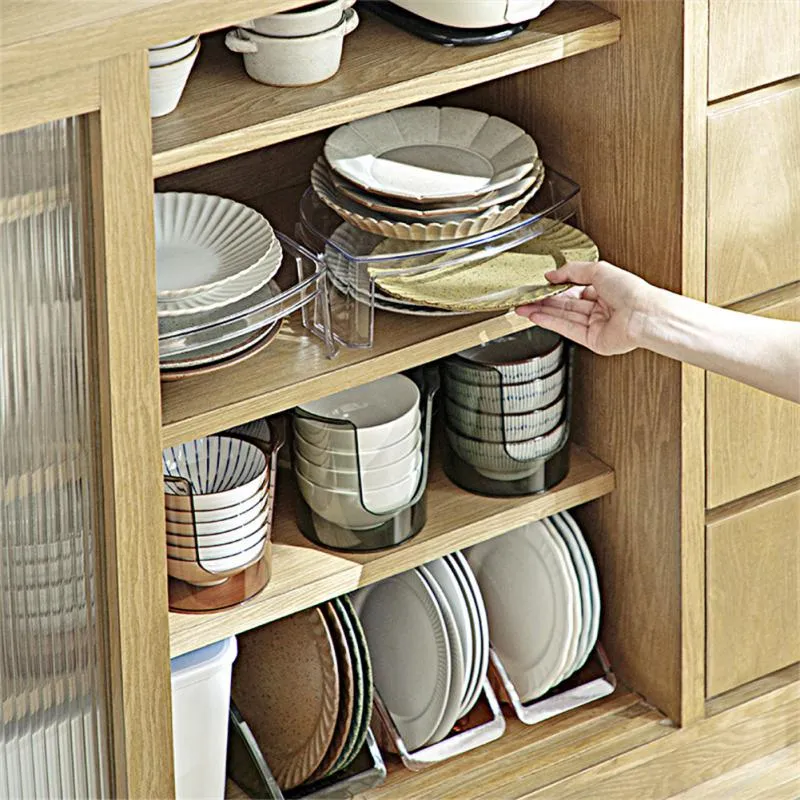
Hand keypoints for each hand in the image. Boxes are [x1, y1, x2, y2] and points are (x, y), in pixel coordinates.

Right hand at [516, 260, 655, 355]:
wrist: (643, 315)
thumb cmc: (632, 291)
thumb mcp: (598, 270)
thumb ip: (572, 271)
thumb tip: (552, 274)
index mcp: (605, 291)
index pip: (574, 289)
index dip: (556, 287)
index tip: (539, 285)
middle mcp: (600, 309)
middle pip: (565, 305)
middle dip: (543, 301)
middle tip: (525, 298)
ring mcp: (595, 325)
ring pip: (563, 317)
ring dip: (542, 312)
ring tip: (523, 308)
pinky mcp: (591, 340)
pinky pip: (567, 329)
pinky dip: (550, 322)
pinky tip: (535, 316)